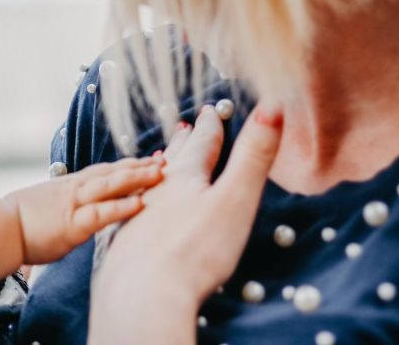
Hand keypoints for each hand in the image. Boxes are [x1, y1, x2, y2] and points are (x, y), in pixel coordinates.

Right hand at [4, 156, 163, 265]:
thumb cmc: (13, 222)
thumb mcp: (42, 207)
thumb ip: (61, 207)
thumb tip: (69, 212)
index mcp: (67, 187)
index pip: (102, 172)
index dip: (126, 165)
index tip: (147, 160)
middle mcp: (73, 190)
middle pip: (112, 173)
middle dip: (139, 166)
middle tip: (165, 159)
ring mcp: (74, 205)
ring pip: (110, 185)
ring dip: (137, 178)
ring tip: (161, 173)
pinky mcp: (73, 224)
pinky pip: (102, 212)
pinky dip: (122, 206)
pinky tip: (141, 202)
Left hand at [89, 105, 282, 343]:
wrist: (142, 292)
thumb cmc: (195, 249)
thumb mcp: (235, 199)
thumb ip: (253, 156)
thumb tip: (274, 105)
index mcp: (186, 176)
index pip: (201, 145)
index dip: (209, 127)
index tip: (210, 111)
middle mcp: (156, 188)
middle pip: (173, 159)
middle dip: (183, 142)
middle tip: (182, 124)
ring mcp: (136, 213)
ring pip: (149, 181)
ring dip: (159, 167)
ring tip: (159, 157)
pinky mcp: (125, 239)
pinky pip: (132, 208)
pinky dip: (141, 197)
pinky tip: (138, 206)